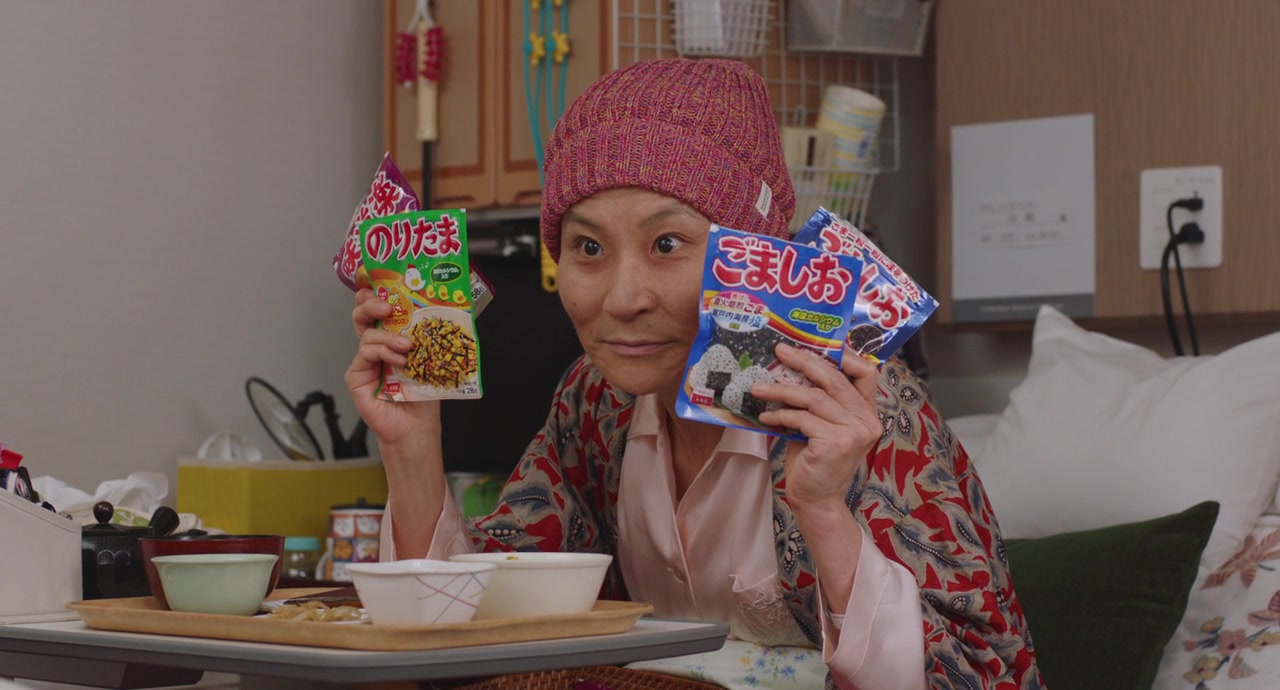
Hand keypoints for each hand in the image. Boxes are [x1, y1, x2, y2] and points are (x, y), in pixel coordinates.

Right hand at [345, 289, 439, 445]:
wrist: (416, 424)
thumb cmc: (424, 392)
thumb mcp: (430, 356)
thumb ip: (426, 334)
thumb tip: (441, 305)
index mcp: (391, 337)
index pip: (379, 308)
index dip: (377, 292)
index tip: (384, 282)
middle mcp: (375, 346)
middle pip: (362, 313)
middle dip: (371, 303)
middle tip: (387, 306)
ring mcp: (364, 360)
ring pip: (367, 334)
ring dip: (388, 337)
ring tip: (406, 347)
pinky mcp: (356, 375)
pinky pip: (365, 354)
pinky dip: (382, 353)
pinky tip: (398, 362)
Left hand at [754, 343, 880, 514]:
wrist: (816, 500)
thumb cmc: (814, 460)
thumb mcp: (820, 425)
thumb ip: (817, 399)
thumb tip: (789, 366)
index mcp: (867, 411)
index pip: (867, 372)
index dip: (844, 353)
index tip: (815, 343)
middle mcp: (867, 420)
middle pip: (835, 377)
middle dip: (804, 361)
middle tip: (779, 351)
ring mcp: (855, 432)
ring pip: (814, 397)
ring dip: (781, 390)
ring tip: (758, 388)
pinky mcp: (836, 443)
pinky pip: (802, 418)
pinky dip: (780, 415)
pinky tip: (765, 416)